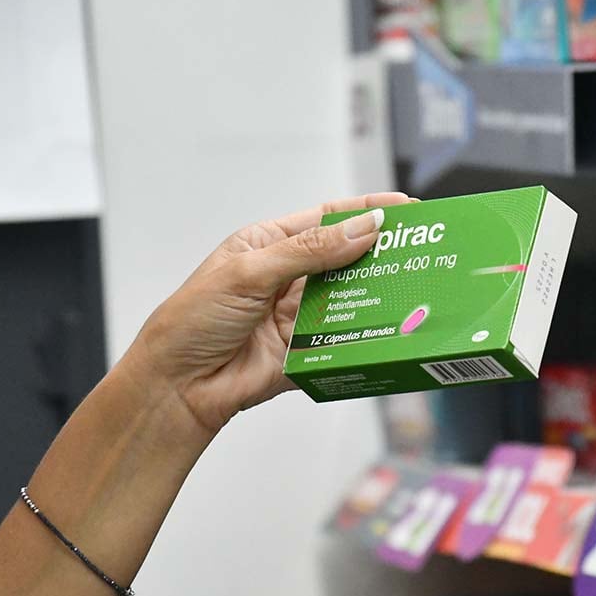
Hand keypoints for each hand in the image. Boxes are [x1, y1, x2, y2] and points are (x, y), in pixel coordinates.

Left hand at [119, 192, 410, 433]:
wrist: (177, 388)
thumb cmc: (191, 322)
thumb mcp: (248, 273)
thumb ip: (308, 251)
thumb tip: (361, 229)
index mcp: (269, 244)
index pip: (326, 219)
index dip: (365, 211)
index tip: (403, 207)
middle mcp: (288, 277)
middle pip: (346, 258)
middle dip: (380, 252)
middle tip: (419, 248)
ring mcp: (300, 314)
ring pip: (351, 298)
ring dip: (377, 293)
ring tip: (411, 284)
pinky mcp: (309, 349)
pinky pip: (346, 337)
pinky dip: (366, 333)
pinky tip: (387, 327)